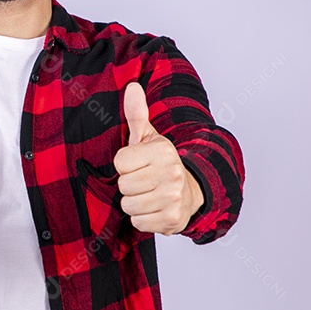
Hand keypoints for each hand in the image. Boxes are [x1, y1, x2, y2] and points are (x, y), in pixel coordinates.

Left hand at [113, 81, 203, 234]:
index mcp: (162, 150)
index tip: (137, 164)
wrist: (190, 191)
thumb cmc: (161, 163)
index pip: (120, 162)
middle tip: (144, 181)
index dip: (125, 165)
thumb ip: (136, 114)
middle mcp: (171, 172)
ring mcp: (173, 197)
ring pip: (129, 205)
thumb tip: (131, 86)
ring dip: (134, 203)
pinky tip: (154, 208)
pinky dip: (143, 219)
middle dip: (129, 186)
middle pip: (123, 186)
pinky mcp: (172, 220)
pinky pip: (138, 222)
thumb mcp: (148, 137)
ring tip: (148, 194)